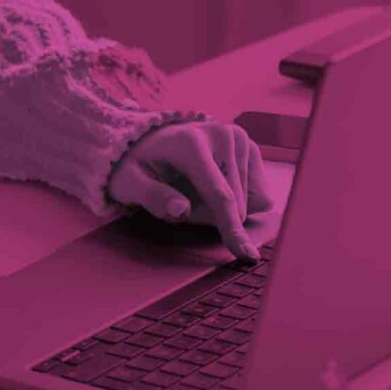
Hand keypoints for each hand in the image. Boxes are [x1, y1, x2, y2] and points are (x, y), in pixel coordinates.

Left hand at [104, 118, 272, 260]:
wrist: (150, 142)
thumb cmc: (139, 167)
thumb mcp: (130, 183)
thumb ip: (153, 197)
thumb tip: (180, 210)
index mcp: (191, 143)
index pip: (219, 194)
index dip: (232, 227)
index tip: (245, 254)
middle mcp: (222, 135)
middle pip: (236, 203)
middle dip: (212, 215)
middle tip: (182, 200)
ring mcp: (240, 139)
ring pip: (253, 200)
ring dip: (226, 208)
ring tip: (197, 189)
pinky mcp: (250, 148)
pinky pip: (260, 194)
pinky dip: (240, 200)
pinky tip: (215, 185)